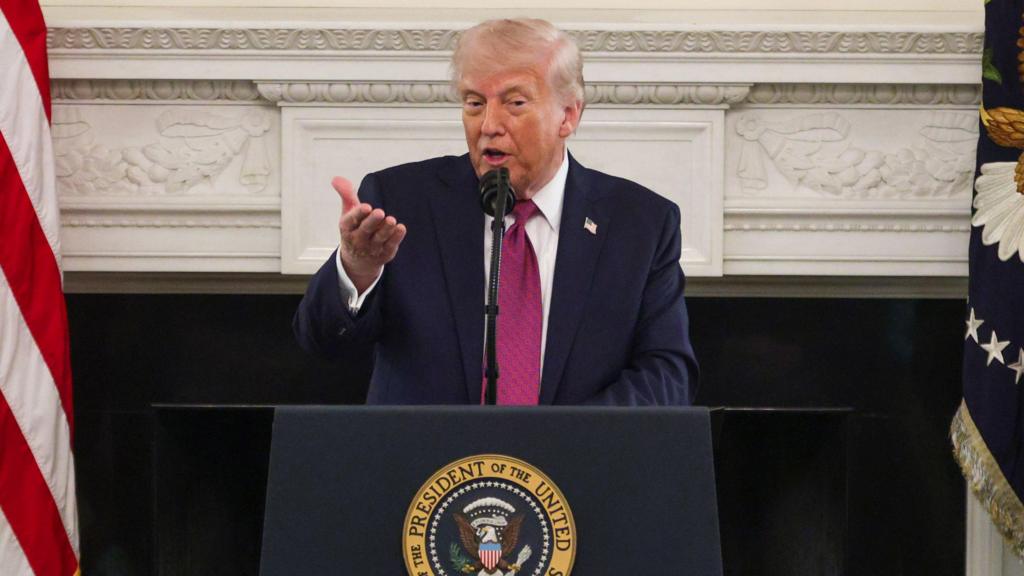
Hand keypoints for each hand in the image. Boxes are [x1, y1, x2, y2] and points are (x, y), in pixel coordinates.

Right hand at [334, 176, 406, 293]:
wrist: (358, 261)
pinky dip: (396, 238)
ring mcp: (371, 248)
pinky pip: (390, 245)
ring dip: (386, 229)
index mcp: (347, 228)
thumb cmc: (354, 230)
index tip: (366, 207)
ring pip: (379, 238)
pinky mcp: (384, 253)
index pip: (351, 221)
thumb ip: (346, 195)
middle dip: (372, 221)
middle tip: (380, 212)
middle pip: (366, 230)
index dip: (358, 214)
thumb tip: (336, 178)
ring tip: (392, 220)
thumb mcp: (348, 213)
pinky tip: (401, 228)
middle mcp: (358, 240)